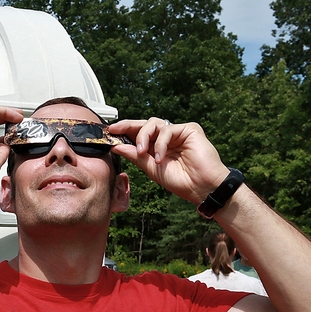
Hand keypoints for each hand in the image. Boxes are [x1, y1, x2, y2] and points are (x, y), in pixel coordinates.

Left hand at [109, 118, 228, 203]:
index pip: (139, 134)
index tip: (109, 132)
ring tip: (142, 152)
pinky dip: (161, 144)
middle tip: (115, 131)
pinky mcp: (189, 129)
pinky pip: (167, 130)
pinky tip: (160, 158)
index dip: (124, 131)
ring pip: (154, 124)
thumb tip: (116, 146)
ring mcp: (178, 132)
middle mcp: (167, 137)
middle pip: (145, 124)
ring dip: (143, 136)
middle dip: (128, 127)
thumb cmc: (180, 181)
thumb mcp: (151, 168)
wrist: (201, 187)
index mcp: (158, 146)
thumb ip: (135, 156)